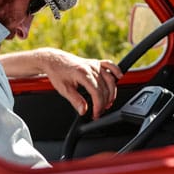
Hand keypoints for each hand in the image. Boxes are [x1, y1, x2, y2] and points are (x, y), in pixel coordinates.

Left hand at [0, 48, 121, 118]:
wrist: (54, 60)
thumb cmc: (57, 73)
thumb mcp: (63, 89)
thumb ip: (75, 100)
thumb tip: (84, 111)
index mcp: (83, 74)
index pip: (97, 93)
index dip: (98, 106)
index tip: (96, 114)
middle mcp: (91, 67)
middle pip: (105, 88)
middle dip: (104, 102)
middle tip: (99, 112)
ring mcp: (94, 64)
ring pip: (110, 79)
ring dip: (112, 92)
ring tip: (108, 103)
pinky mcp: (96, 62)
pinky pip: (110, 65)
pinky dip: (116, 71)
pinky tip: (119, 77)